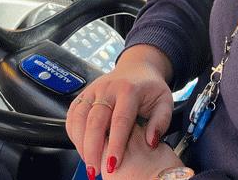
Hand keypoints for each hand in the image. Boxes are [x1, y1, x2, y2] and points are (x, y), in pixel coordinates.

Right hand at [66, 44, 173, 178]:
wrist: (138, 67)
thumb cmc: (150, 87)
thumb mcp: (165, 101)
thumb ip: (161, 122)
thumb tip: (150, 142)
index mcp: (129, 90)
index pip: (120, 120)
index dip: (115, 145)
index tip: (113, 165)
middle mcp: (108, 89)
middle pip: (95, 121)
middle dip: (92, 149)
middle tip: (94, 171)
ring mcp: (93, 91)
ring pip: (79, 118)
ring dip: (80, 143)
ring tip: (88, 162)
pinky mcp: (84, 95)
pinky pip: (72, 114)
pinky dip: (73, 132)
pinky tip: (80, 146)